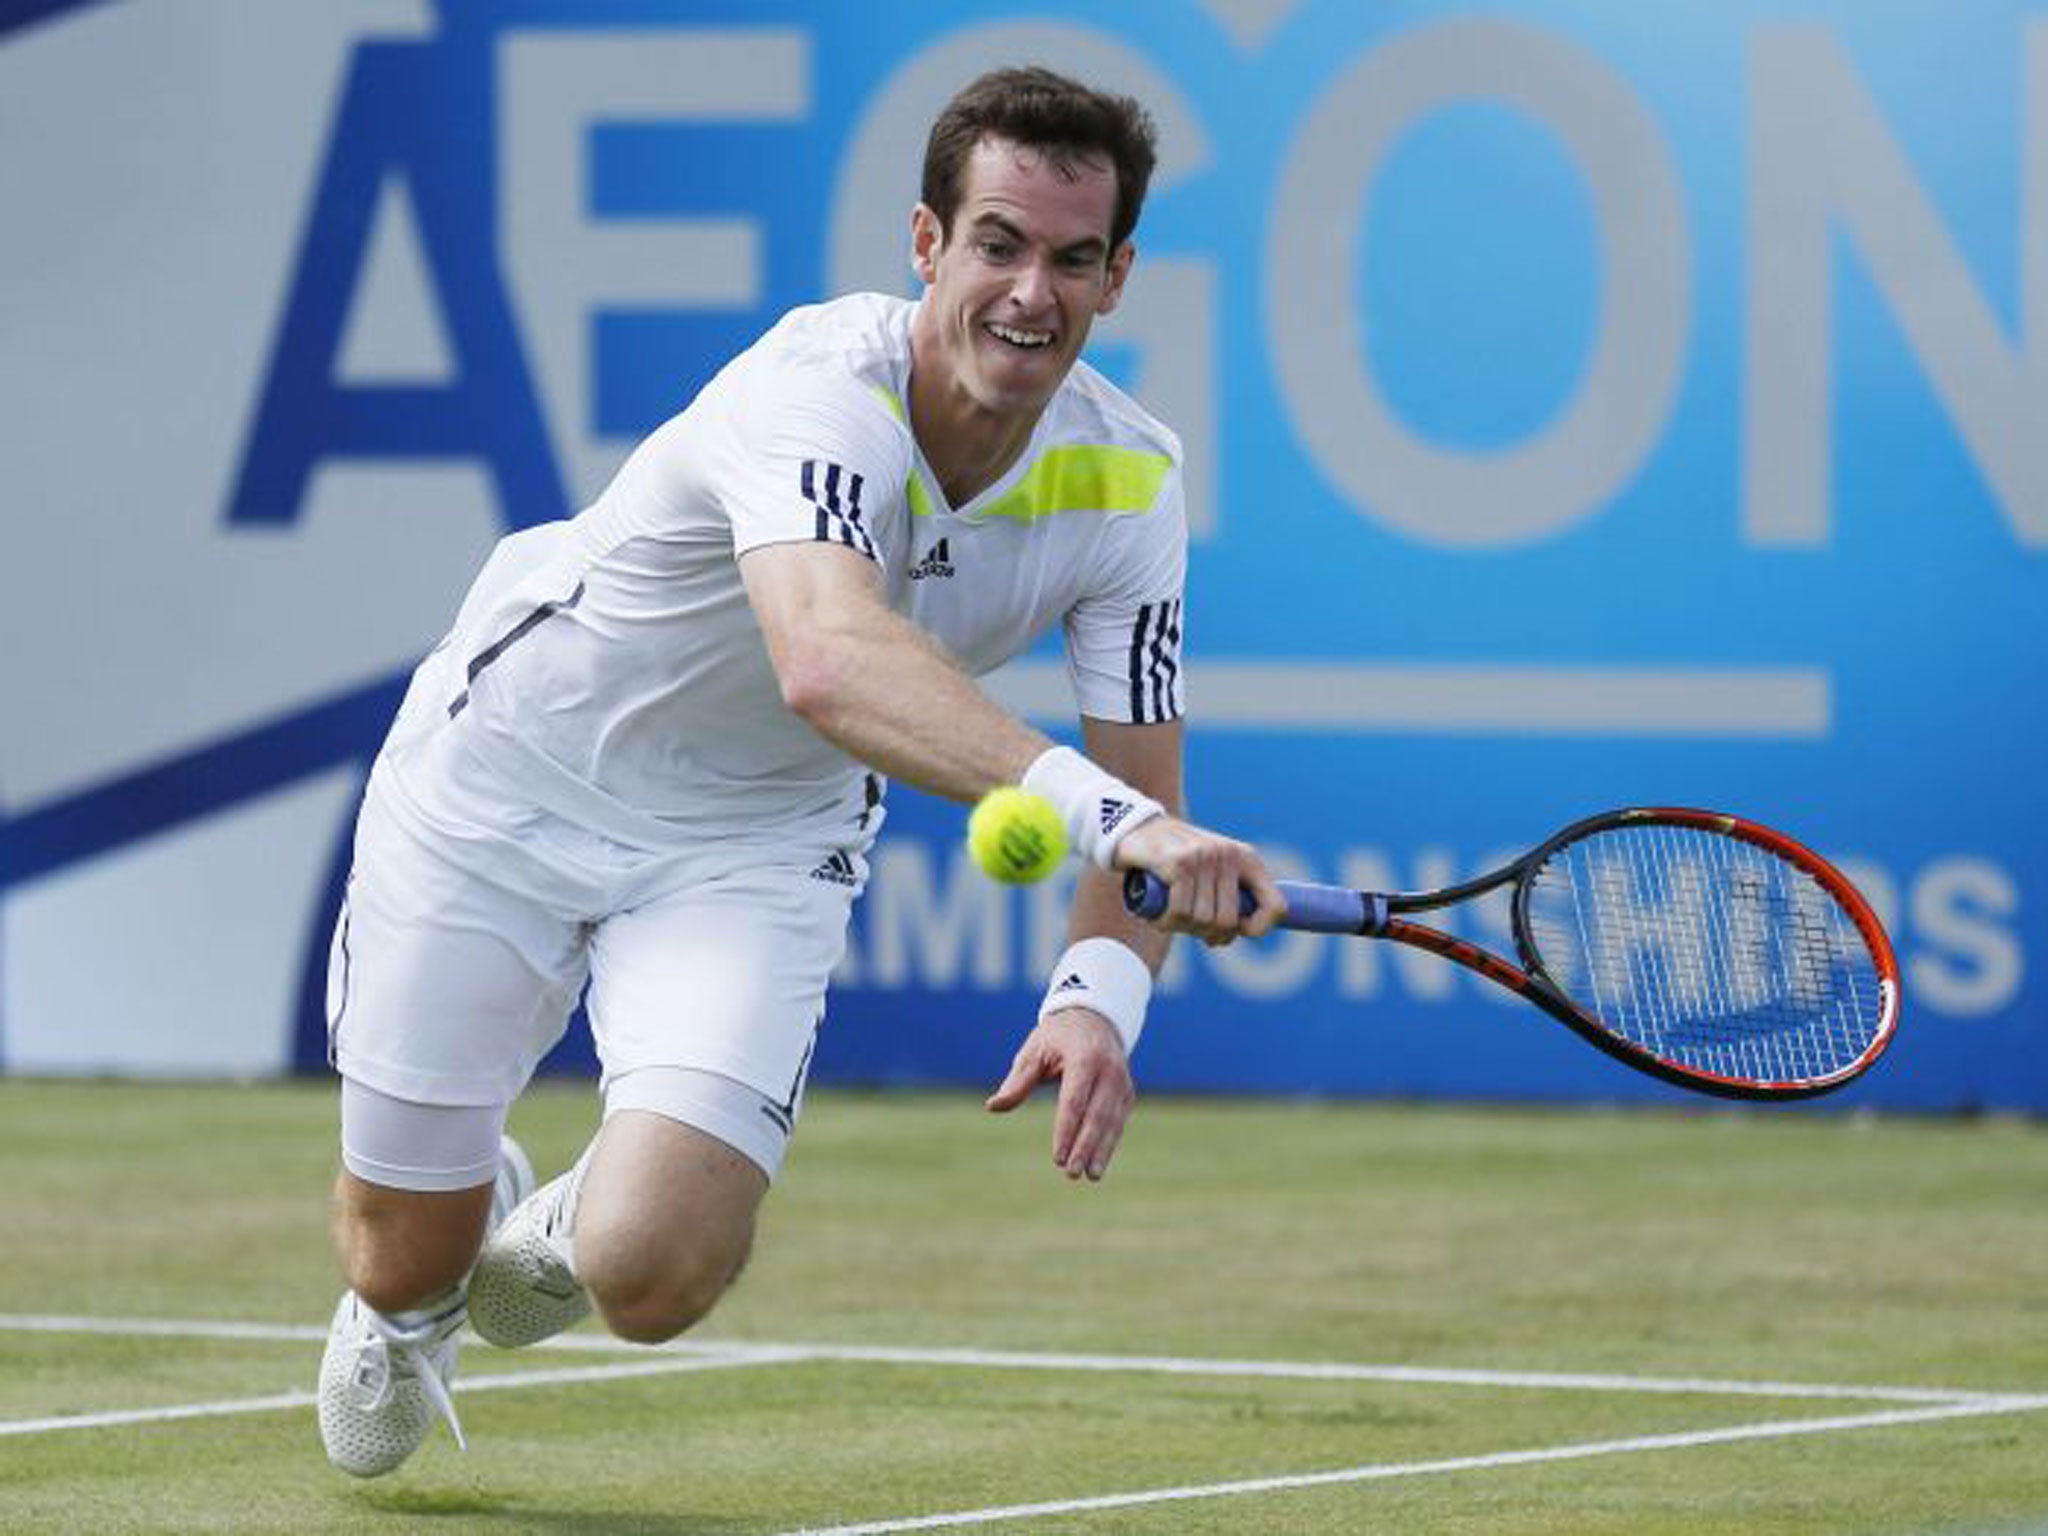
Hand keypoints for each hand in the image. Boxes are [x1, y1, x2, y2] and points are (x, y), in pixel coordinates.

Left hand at [984, 1008, 1134, 1181]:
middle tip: (1072, 1173)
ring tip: (1091, 1176)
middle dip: (1085, 1146)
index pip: (1075, 1100)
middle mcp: (1108, 1069)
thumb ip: (1018, 1082)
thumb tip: (992, 1107)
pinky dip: (1109, 1143)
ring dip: (1102, 1150)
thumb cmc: (1057, 1037)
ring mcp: (1122, 1081)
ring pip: (1112, 1121)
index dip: (1066, 1130)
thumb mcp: (1033, 1052)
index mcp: (1084, 1056)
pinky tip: (1099, 1163)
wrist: (1094, 1017)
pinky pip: (1118, 1121)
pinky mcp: (1127, 1092)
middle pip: (1096, 1114)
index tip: (1058, 1157)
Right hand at [1113, 816, 1283, 944]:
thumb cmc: (1177, 857)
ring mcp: (1204, 858)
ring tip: (1170, 918)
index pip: (1275, 906)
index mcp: (1248, 859)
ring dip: (1181, 928)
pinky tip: (1160, 918)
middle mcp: (1229, 856)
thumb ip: (1229, 893)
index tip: (1237, 932)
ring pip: (1202, 920)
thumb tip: (1237, 933)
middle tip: (1190, 927)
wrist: (1137, 827)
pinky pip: (1179, 911)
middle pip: (1228, 922)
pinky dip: (1166, 922)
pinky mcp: (1179, 863)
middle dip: (1207, 934)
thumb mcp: (1213, 868)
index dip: (1259, 929)